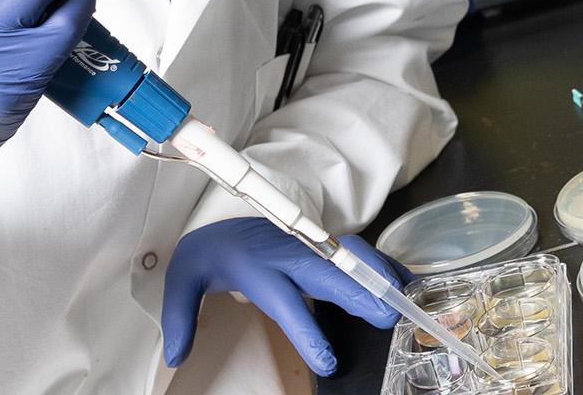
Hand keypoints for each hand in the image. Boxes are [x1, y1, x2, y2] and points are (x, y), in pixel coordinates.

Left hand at [160, 218, 411, 375]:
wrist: (221, 221)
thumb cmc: (209, 254)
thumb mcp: (182, 281)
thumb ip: (180, 317)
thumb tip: (177, 355)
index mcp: (254, 268)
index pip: (285, 303)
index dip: (307, 332)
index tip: (327, 362)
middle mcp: (287, 255)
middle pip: (328, 274)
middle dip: (359, 295)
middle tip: (386, 318)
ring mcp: (308, 246)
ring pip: (348, 257)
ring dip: (377, 275)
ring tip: (404, 298)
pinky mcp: (320, 244)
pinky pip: (357, 250)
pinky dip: (382, 263)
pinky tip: (403, 279)